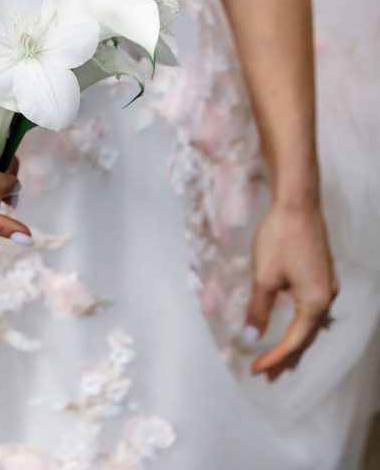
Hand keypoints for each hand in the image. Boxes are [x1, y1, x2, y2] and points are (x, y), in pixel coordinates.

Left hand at [244, 198, 338, 380]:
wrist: (298, 202)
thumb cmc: (280, 236)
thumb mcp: (264, 276)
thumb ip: (259, 309)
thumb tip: (251, 336)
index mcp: (314, 302)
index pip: (294, 342)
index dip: (274, 358)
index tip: (255, 370)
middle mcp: (327, 297)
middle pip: (307, 337)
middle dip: (287, 357)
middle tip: (269, 376)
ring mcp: (328, 284)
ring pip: (312, 323)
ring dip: (296, 342)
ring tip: (283, 361)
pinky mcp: (323, 273)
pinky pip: (314, 308)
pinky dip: (302, 323)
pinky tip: (296, 324)